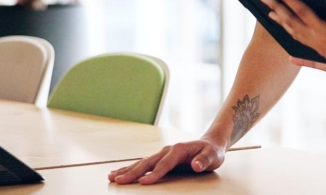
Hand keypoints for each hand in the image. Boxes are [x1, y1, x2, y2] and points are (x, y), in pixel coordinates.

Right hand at [107, 139, 224, 184]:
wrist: (211, 143)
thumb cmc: (212, 152)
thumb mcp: (214, 156)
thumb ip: (205, 160)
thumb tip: (196, 165)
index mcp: (179, 150)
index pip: (165, 164)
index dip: (155, 173)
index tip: (144, 183)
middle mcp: (168, 150)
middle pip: (148, 163)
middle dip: (133, 173)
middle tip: (117, 181)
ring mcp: (162, 154)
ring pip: (142, 163)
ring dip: (127, 170)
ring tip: (111, 177)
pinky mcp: (160, 158)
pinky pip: (143, 164)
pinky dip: (130, 169)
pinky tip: (119, 174)